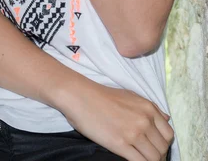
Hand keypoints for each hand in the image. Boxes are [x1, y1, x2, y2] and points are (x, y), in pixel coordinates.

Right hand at [59, 80, 173, 160]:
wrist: (81, 96)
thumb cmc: (103, 96)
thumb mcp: (131, 96)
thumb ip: (151, 108)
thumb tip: (167, 119)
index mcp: (148, 108)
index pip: (168, 134)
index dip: (163, 143)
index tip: (155, 146)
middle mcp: (144, 120)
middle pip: (163, 148)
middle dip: (157, 155)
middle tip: (146, 155)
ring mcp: (133, 133)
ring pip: (154, 158)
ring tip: (139, 158)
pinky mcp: (120, 144)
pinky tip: (131, 159)